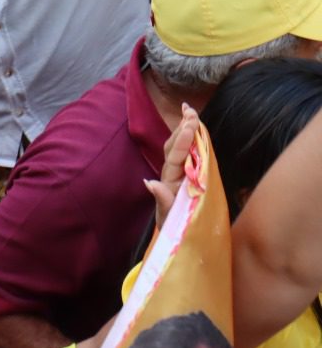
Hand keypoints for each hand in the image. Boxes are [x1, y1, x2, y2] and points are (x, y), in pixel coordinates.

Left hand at [145, 102, 199, 229]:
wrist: (179, 237)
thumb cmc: (173, 226)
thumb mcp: (168, 216)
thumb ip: (163, 200)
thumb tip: (151, 183)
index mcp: (169, 180)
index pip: (175, 156)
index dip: (182, 140)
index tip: (190, 124)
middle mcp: (174, 174)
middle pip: (177, 147)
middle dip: (184, 128)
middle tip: (189, 110)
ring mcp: (183, 174)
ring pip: (184, 148)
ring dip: (187, 130)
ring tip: (191, 113)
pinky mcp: (193, 177)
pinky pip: (194, 156)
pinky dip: (196, 141)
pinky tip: (197, 129)